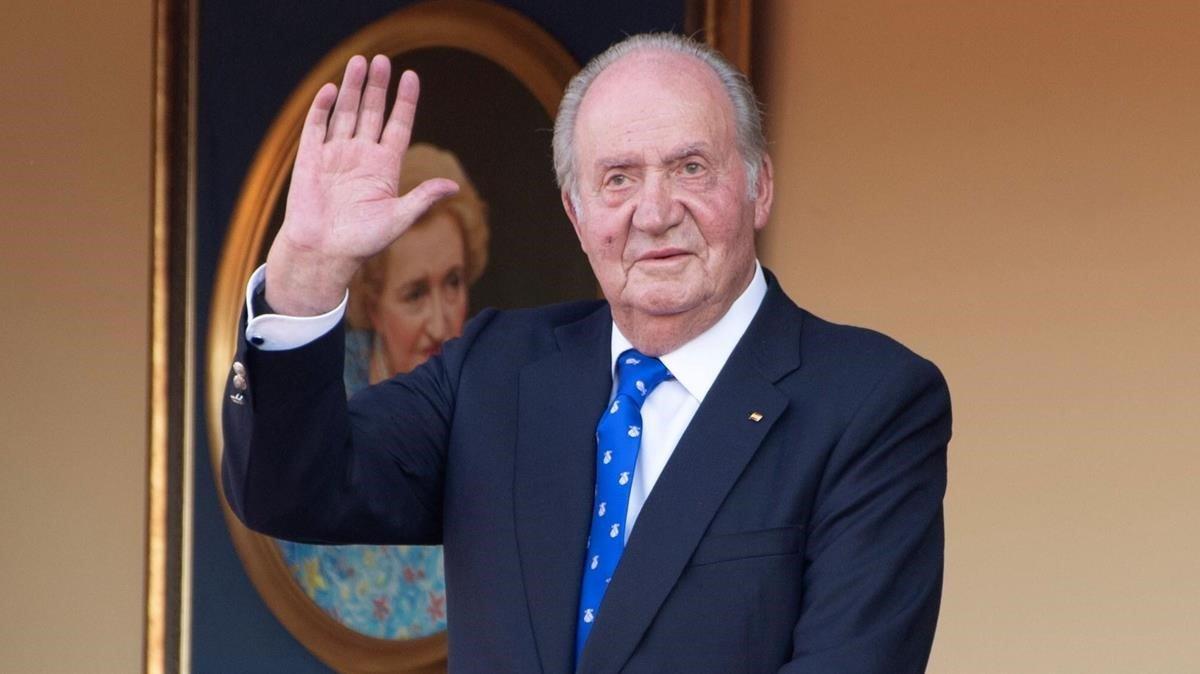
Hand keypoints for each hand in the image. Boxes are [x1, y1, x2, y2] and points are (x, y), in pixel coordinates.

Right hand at [264, 54, 458, 315]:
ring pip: (346, 113)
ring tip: (360, 61)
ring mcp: (336, 155)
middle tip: (382, 60)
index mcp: (384, 168)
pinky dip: (324, 108)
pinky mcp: (311, 159)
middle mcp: (361, 156)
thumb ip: (422, 199)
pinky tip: (333, 89)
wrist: (323, 254)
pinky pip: (317, 127)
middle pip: (371, 113)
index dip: (405, 102)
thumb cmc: (361, 242)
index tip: (411, 76)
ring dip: (353, 88)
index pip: (398, 126)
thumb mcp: (398, 219)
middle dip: (377, 87)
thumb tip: (453, 185)